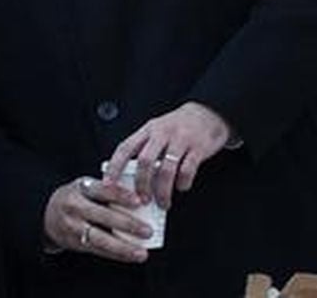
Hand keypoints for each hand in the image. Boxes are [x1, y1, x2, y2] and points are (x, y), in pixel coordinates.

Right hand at [43, 176, 150, 263]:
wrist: (46, 214)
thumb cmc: (76, 198)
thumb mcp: (85, 186)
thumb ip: (106, 190)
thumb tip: (141, 199)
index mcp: (80, 188)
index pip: (102, 190)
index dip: (120, 195)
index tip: (139, 202)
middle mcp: (74, 206)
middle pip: (102, 216)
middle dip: (127, 224)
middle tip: (148, 231)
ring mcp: (72, 226)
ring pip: (100, 238)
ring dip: (123, 247)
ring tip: (142, 253)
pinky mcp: (74, 242)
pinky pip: (98, 250)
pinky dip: (116, 255)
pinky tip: (130, 257)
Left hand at [103, 101, 230, 209]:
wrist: (207, 114)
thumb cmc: (178, 126)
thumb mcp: (157, 131)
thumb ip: (144, 148)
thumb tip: (129, 175)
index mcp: (147, 130)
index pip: (125, 148)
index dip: (114, 167)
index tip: (108, 184)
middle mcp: (162, 133)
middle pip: (145, 161)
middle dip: (141, 184)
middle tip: (142, 199)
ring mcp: (180, 140)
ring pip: (166, 169)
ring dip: (163, 190)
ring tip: (163, 202)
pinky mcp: (198, 148)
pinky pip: (188, 170)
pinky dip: (183, 183)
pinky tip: (181, 187)